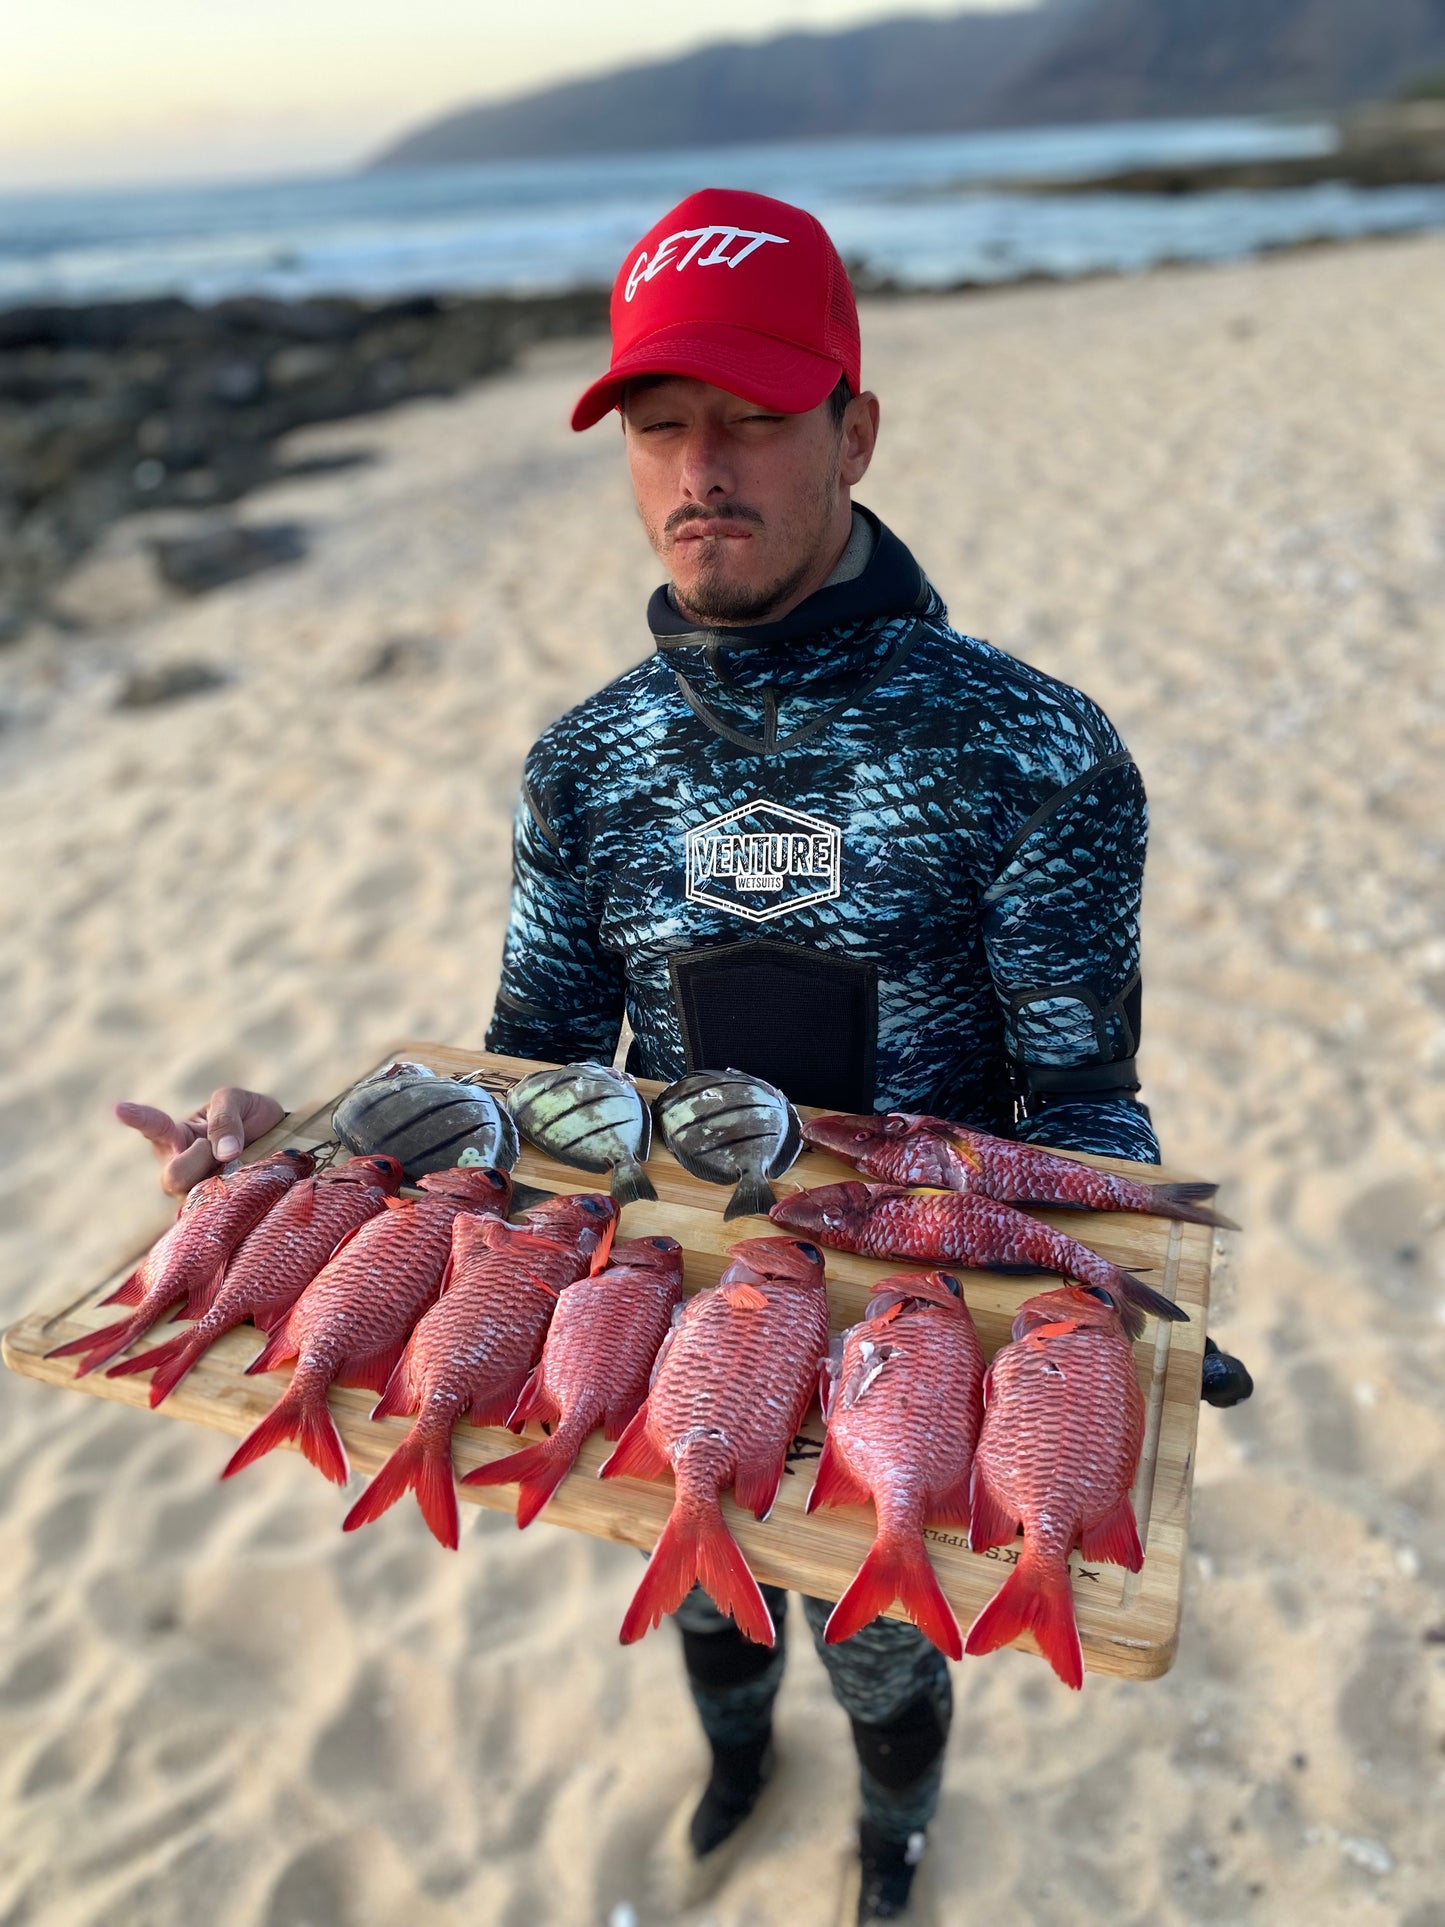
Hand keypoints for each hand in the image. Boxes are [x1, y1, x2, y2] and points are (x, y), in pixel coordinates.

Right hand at [115, 1087, 286, 1196]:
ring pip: (195, 1194)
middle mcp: (178, 1165)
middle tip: (226, 1150)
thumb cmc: (250, 1116)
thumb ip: (225, 1119)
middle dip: (198, 1161)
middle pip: (174, 1175)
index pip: (153, 1126)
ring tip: (240, 1163)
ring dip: (221, 1178)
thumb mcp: (238, 1101)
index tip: (120, 1108)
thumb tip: (224, 1154)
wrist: (283, 1139)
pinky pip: (214, 1211)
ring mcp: (194, 1190)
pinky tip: (241, 1192)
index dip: (138, 1119)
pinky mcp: (213, 1209)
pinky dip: (232, 1197)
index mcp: (177, 1135)